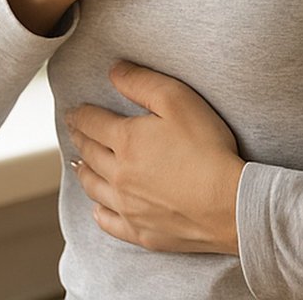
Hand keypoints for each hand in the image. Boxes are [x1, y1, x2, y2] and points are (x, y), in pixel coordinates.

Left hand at [66, 61, 245, 254]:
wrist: (228, 204)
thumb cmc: (207, 148)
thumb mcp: (178, 100)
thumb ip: (142, 82)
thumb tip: (114, 71)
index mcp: (125, 141)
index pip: (92, 123)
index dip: (80, 114)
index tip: (74, 112)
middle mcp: (119, 174)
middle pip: (89, 153)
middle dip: (79, 139)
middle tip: (73, 131)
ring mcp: (128, 206)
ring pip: (94, 188)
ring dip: (84, 173)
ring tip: (79, 165)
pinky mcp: (141, 231)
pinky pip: (109, 222)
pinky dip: (99, 212)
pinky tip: (98, 208)